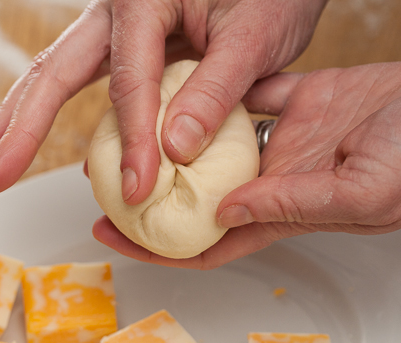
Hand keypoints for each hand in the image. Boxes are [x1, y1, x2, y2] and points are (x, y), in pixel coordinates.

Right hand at [0, 0, 326, 202]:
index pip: (129, 82)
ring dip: (26, 117)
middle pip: (58, 70)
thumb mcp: (253, 38)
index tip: (138, 189)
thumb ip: (215, 90)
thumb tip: (175, 149)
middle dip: (21, 123)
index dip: (133, 141)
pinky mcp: (135, 49)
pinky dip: (80, 120)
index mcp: (145, 0)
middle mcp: (121, 13)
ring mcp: (122, 32)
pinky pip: (100, 86)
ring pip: (64, 75)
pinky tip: (72, 149)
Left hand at [93, 62, 400, 268]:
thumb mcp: (363, 192)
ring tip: (136, 127)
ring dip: (179, 138)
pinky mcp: (296, 102)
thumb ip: (295, 204)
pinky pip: (246, 96)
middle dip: (152, 192)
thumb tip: (227, 211)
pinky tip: (191, 81)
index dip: (159, 247)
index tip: (114, 236)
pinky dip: (219, 90)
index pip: (207, 242)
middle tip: (106, 178)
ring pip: (215, 142)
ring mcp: (282, 139)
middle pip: (196, 193)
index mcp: (283, 210)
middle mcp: (272, 178)